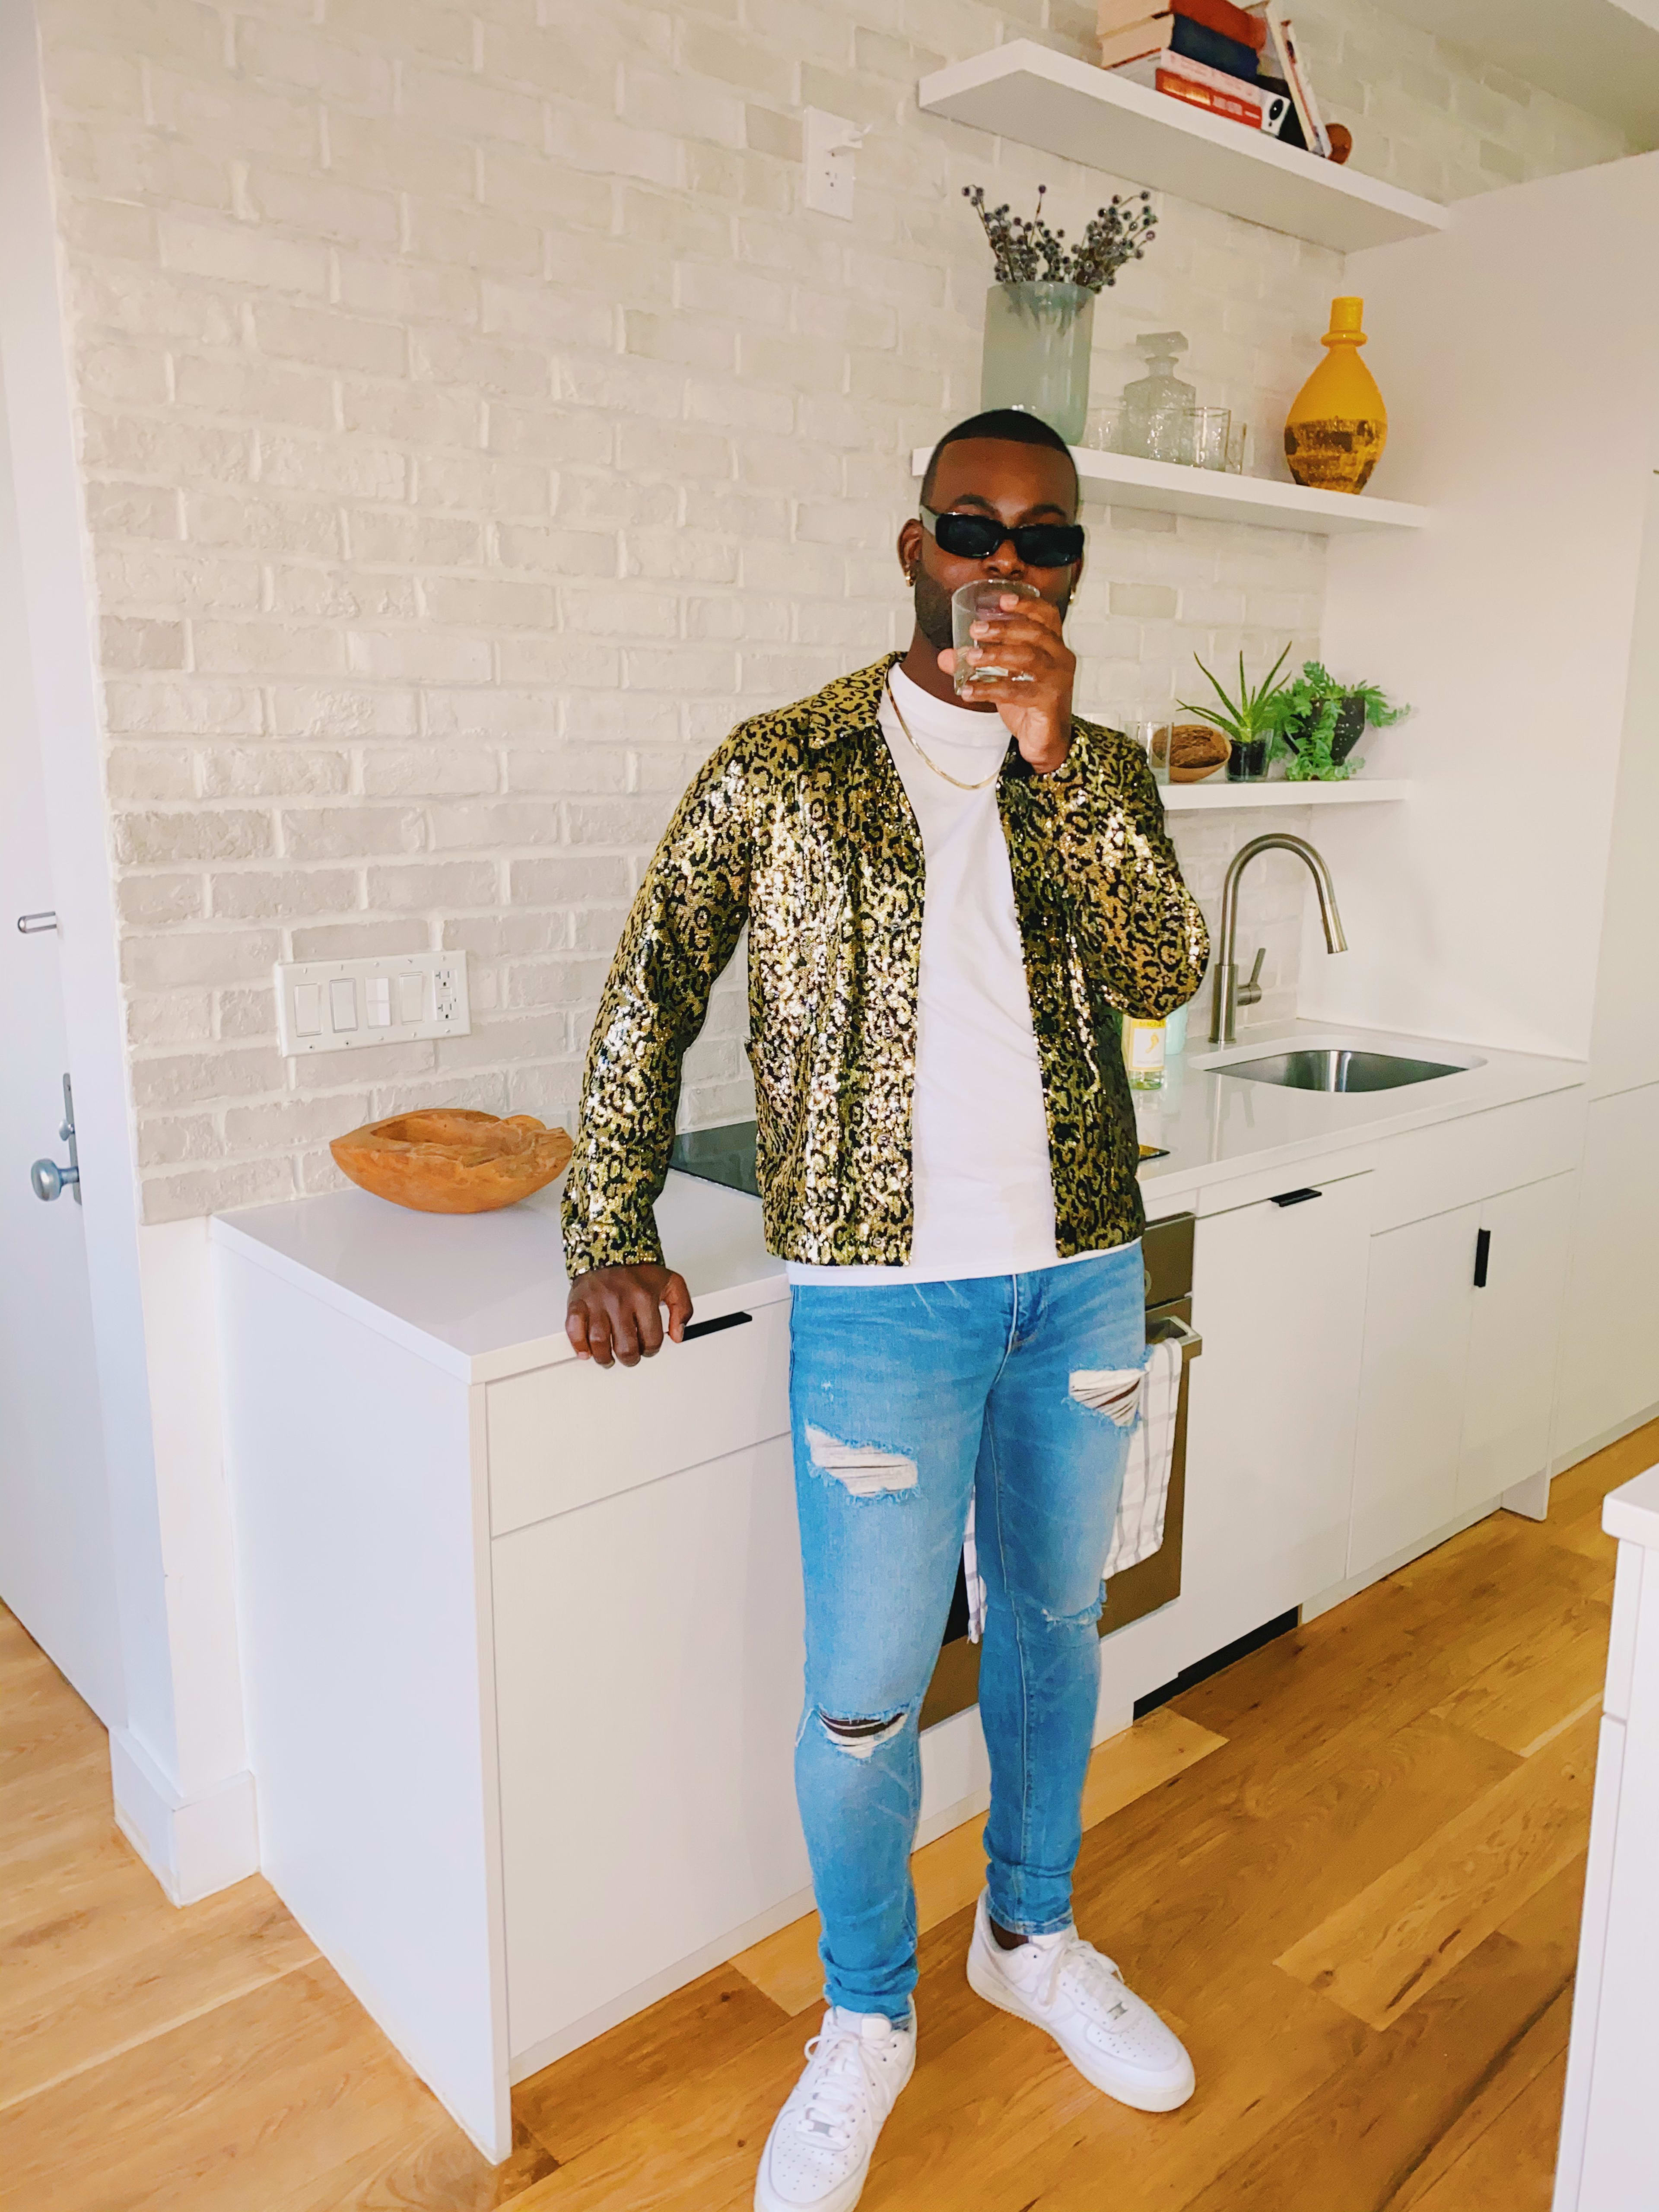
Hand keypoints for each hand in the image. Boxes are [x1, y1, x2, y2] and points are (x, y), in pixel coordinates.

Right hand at [566, 1264, 691, 1368]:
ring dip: (605, 1357)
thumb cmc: (639, 1270)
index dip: (651, 1349)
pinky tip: (586, 1351)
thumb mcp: (672, 1283)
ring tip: (608, 1357)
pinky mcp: (578, 1302)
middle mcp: (620, 1301)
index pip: (651, 1340)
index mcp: (643, 1297)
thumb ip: (683, 1308)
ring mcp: (597, 1303)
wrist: (611, 1247)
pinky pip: (574, 1329)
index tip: (648, 1347)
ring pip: (600, 1343)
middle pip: (626, 1347)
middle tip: (629, 1356)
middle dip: (630, 1358)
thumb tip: (678, 1335)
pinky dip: (579, 1344)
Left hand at [937, 594, 1074, 773]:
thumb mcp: (1001, 678)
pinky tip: (968, 690)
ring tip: (970, 657)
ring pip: (1027, 658)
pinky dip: (989, 689)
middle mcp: (1060, 659)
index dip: (1026, 604)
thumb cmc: (1029, 704)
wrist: (1047, 742)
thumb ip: (976, 665)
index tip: (1001, 599)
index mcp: (1053, 646)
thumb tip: (946, 656)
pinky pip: (1016, 691)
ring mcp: (1057, 680)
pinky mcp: (1048, 702)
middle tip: (975, 629)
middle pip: (1034, 633)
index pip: (1046, 615)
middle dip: (1003, 628)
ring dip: (994, 655)